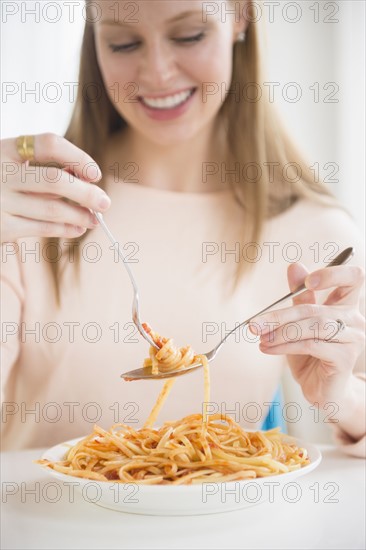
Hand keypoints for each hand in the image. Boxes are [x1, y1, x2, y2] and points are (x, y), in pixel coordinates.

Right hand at [1, 133, 110, 243]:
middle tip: (105, 202)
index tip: (95, 173)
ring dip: (81, 215)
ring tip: (94, 219)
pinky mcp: (0, 228)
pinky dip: (66, 229)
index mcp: (4, 150)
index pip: (49, 144)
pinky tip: (78, 228)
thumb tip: (87, 181)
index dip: (77, 157)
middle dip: (87, 193)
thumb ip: (43, 171)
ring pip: (53, 208)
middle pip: (55, 180)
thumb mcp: (12, 168)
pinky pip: (42, 229)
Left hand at [250, 262, 364, 407]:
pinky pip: (311, 345)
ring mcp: (353, 338)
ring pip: (312, 326)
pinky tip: (268, 348)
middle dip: (280, 315)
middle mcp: (354, 319)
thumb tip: (295, 266)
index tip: (308, 281)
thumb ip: (300, 297)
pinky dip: (285, 346)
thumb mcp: (301, 323)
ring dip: (280, 332)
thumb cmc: (312, 355)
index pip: (353, 278)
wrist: (323, 391)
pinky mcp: (345, 357)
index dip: (333, 274)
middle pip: (316, 308)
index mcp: (346, 305)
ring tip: (261, 338)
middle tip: (255, 322)